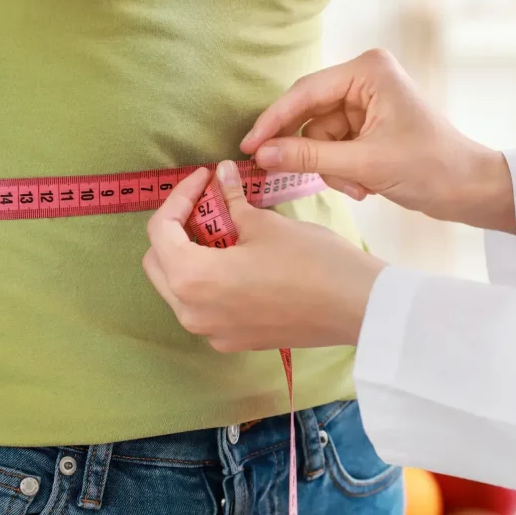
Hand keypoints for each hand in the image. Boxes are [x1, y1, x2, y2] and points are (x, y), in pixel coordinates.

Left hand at [143, 161, 386, 352]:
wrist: (356, 306)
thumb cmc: (312, 262)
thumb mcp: (265, 224)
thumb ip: (232, 201)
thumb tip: (222, 175)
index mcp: (192, 279)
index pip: (161, 230)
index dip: (179, 196)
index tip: (203, 177)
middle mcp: (191, 312)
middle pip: (159, 262)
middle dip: (177, 228)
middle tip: (207, 202)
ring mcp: (212, 332)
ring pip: (179, 287)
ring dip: (191, 255)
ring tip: (222, 229)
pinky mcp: (234, 340)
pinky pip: (204, 306)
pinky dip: (209, 280)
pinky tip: (237, 259)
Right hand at [240, 49, 515, 233]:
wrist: (470, 189)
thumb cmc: (431, 167)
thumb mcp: (365, 164)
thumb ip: (309, 158)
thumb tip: (261, 155)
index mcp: (368, 71)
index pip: (305, 93)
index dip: (273, 122)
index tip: (248, 147)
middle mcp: (365, 79)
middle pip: (309, 115)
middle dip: (312, 153)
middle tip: (288, 176)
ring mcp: (367, 103)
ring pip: (320, 138)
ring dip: (332, 168)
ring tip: (358, 187)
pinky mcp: (369, 127)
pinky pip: (335, 148)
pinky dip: (343, 171)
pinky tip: (364, 186)